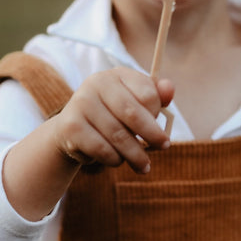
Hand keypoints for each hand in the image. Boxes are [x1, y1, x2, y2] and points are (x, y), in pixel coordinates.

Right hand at [49, 67, 173, 173]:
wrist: (72, 130)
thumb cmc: (112, 115)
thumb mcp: (134, 102)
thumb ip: (155, 96)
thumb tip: (170, 89)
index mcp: (117, 74)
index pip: (147, 94)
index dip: (157, 114)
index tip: (162, 128)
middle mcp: (96, 83)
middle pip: (132, 114)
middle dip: (152, 135)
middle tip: (164, 148)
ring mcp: (81, 103)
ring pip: (118, 135)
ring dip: (135, 154)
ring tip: (143, 165)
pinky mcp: (71, 127)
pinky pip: (102, 149)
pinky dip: (115, 159)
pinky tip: (118, 160)